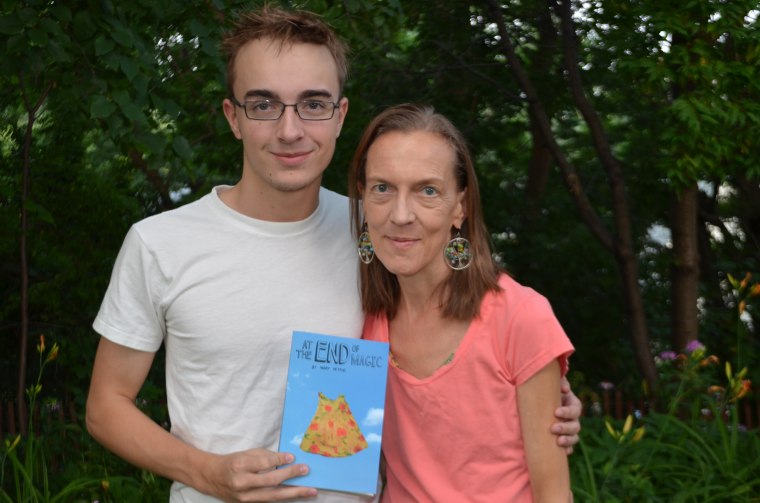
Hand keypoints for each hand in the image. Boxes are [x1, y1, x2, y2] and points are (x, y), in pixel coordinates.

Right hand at [202, 448, 316, 501]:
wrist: (211, 478)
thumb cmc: (232, 462)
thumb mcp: (246, 453)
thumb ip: (265, 456)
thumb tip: (286, 459)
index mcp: (240, 466)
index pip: (263, 463)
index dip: (279, 460)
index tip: (293, 457)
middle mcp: (242, 483)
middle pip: (270, 481)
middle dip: (290, 476)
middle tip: (306, 470)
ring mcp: (245, 497)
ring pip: (273, 496)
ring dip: (294, 493)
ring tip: (310, 491)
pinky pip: (269, 501)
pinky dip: (284, 498)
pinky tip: (297, 495)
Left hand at [551, 377, 581, 454]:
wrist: (542, 401)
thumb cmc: (548, 391)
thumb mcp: (554, 384)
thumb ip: (560, 381)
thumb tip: (565, 388)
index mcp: (573, 404)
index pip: (575, 409)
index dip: (567, 411)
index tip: (556, 412)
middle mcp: (574, 419)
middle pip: (575, 426)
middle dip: (565, 428)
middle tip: (553, 428)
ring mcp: (570, 430)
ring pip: (574, 437)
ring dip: (568, 440)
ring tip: (558, 442)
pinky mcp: (564, 438)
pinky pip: (569, 447)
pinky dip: (567, 450)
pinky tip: (564, 453)